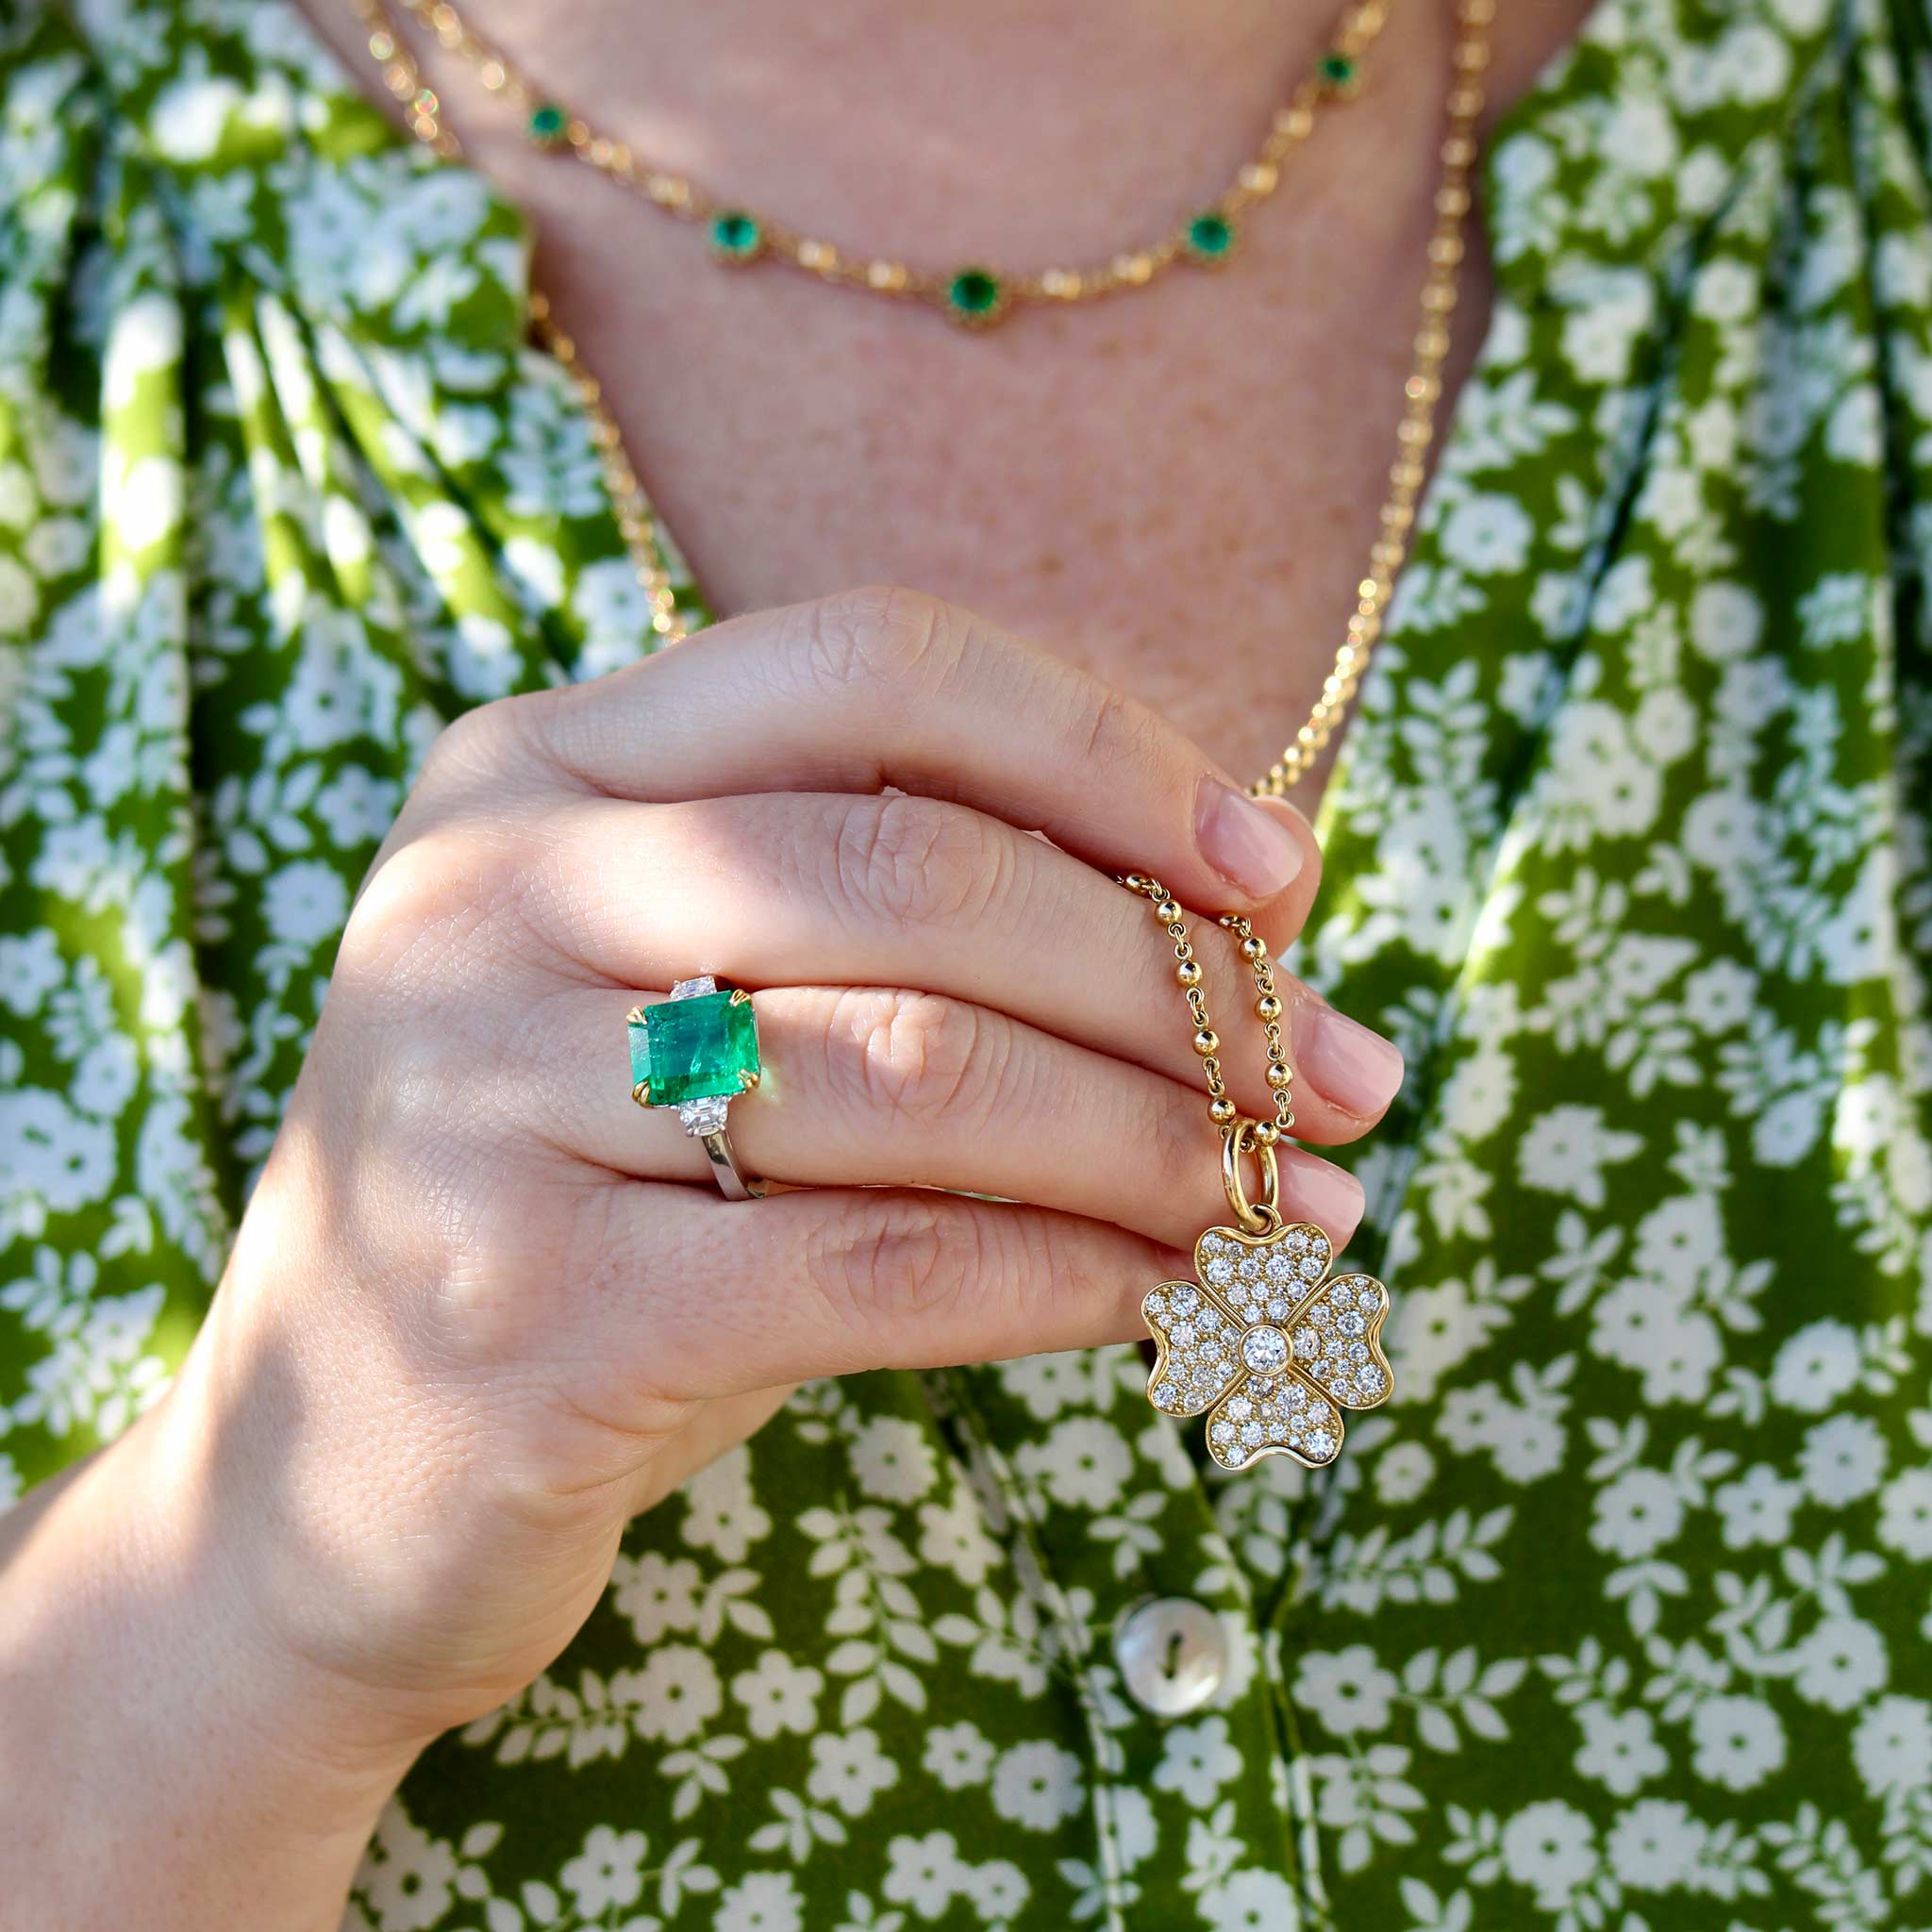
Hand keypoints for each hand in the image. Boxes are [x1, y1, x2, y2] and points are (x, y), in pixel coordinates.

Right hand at [19, 588, 1401, 1907]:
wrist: (330, 1474)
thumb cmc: (587, 1209)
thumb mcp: (714, 1018)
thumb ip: (918, 934)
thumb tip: (1262, 919)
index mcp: (539, 769)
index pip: (873, 662)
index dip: (1105, 748)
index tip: (1282, 870)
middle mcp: (481, 897)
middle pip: (916, 870)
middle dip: (1175, 983)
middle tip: (1346, 1079)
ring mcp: (476, 1098)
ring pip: (916, 1072)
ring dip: (1155, 1143)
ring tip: (1298, 1207)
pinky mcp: (520, 1306)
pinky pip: (875, 1264)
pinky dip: (1069, 1279)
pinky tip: (1176, 1301)